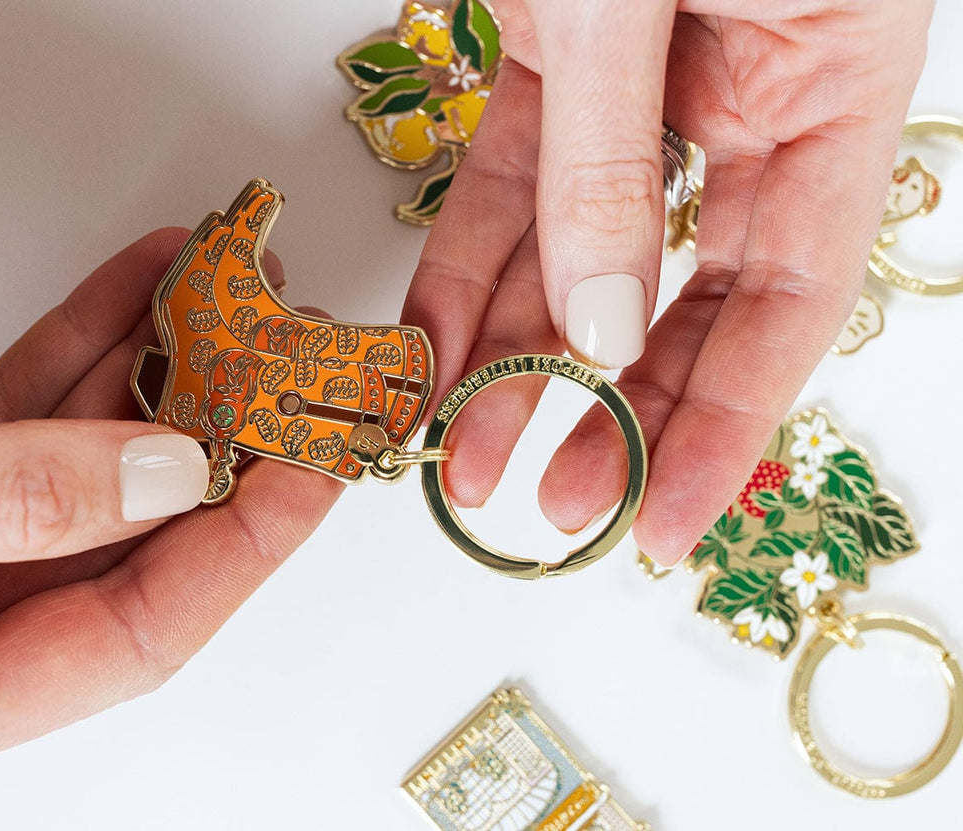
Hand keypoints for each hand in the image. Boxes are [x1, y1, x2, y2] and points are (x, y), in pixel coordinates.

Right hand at [0, 230, 342, 796]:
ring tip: (236, 294)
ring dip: (154, 368)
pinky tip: (138, 290)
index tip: (318, 466)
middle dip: (214, 436)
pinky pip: (6, 410)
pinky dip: (71, 345)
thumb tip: (161, 472)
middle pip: (124, 536)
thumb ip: (0, 506)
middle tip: (295, 361)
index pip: (141, 631)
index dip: (242, 545)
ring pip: (73, 456)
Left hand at [403, 0, 931, 563]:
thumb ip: (614, 157)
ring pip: (578, 251)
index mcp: (830, 79)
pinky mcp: (549, 49)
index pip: (791, 298)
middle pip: (686, 298)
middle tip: (560, 502)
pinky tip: (437, 343)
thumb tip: (600, 325)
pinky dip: (467, 263)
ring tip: (466, 446)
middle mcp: (744, 94)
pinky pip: (507, 180)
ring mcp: (643, 81)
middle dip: (613, 410)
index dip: (726, 424)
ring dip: (516, 353)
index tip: (665, 521)